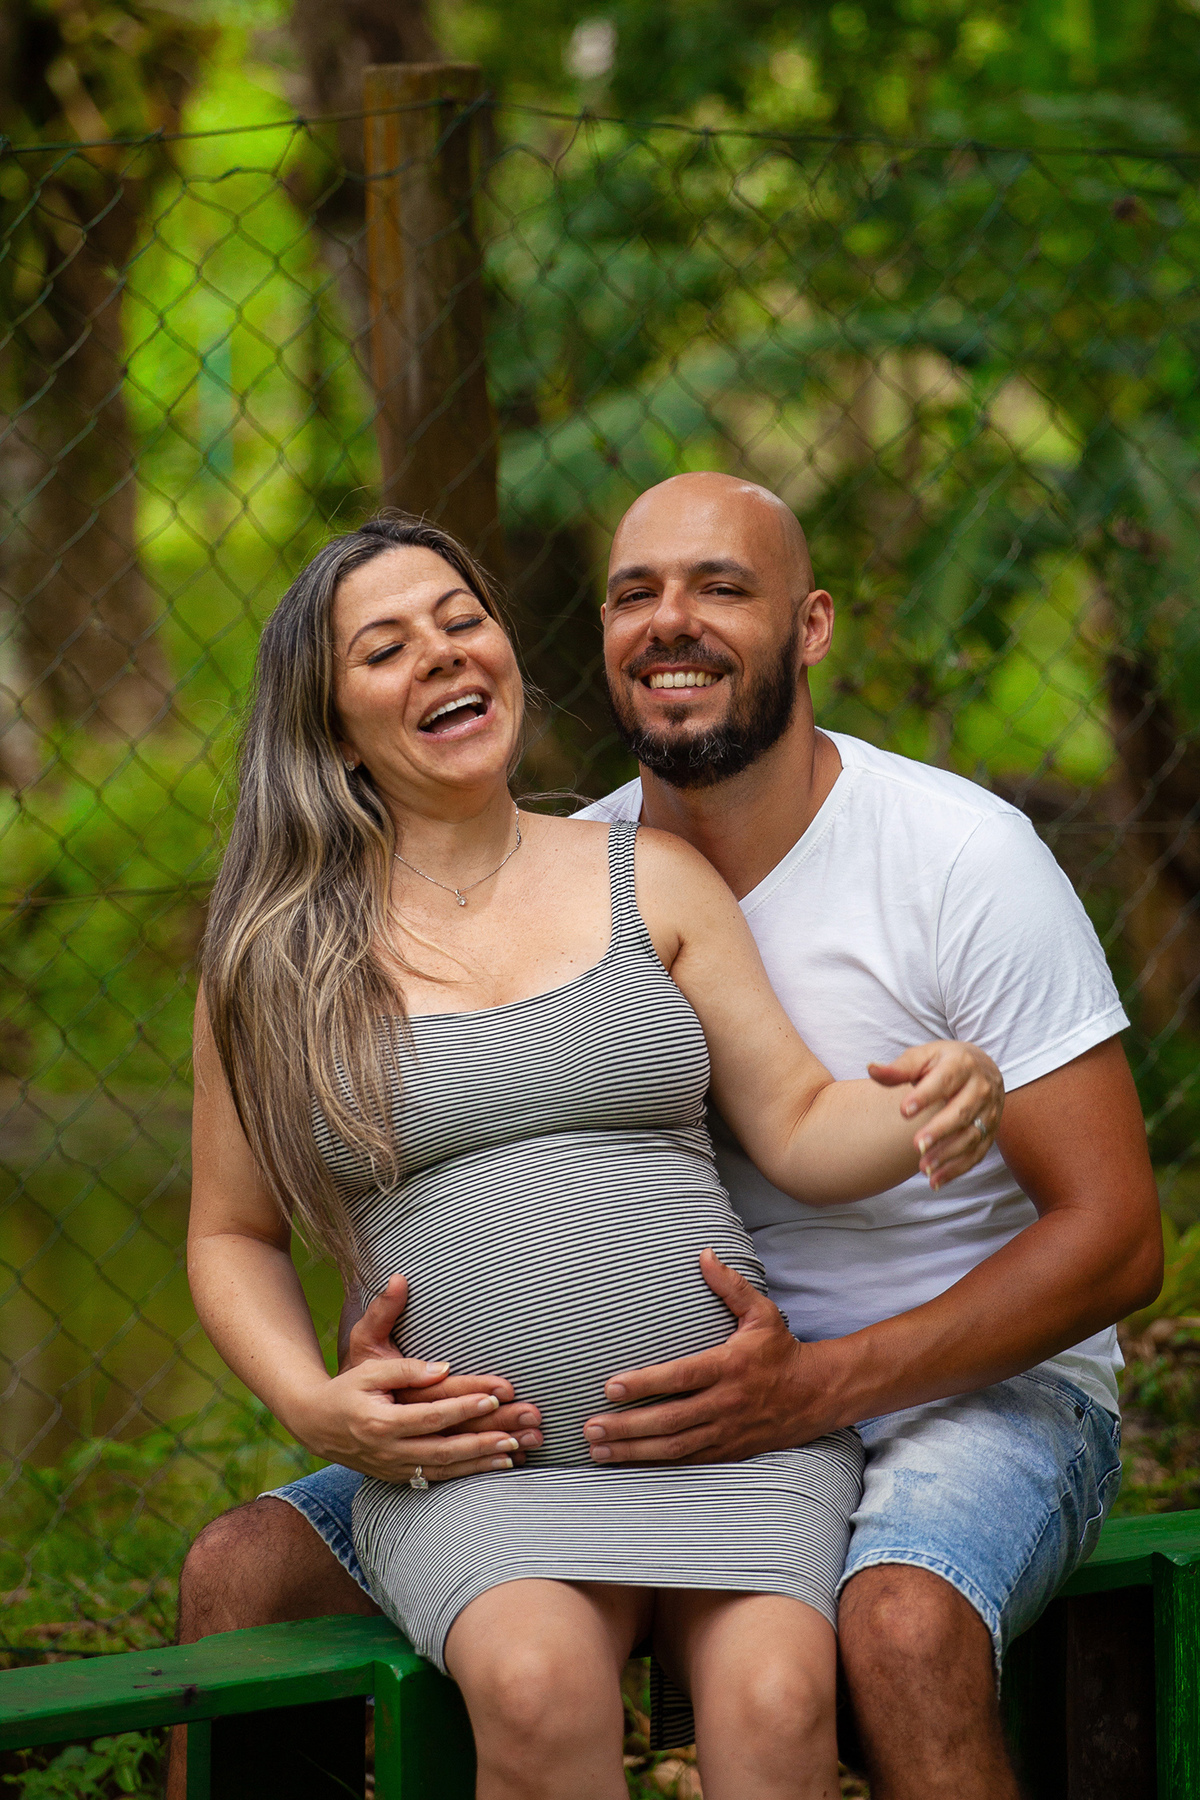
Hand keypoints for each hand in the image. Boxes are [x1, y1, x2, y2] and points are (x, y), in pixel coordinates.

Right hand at [312, 1271, 541, 1477]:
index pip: (430, 1415)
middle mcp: (388, 1451)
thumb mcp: (369, 1369)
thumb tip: (443, 1368)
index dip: (462, 1408)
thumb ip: (406, 1369)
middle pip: (443, 1449)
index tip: (492, 1398)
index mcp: (381, 1422)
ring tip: (513, 1454)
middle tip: (515, 1434)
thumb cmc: (346, 1389)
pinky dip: (465, 1475)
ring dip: (479, 1463)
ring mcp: (393, 1469)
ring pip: (444, 1469)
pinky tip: (491, 1468)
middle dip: (482, 1442)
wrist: (316, 1424)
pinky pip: (436, 1479)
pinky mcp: (398, 1478)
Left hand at [582, 1249, 835, 1465]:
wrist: (815, 1395)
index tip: (611, 1387)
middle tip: (591, 1428)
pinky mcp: (727, 1451)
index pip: (681, 1377)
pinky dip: (655, 1464)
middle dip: (628, 1426)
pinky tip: (627, 1463)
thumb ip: (730, 1286)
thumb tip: (704, 1254)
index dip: (645, 1383)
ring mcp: (726, 1432)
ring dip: (634, 1451)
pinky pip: (687, 1461)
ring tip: (598, 1450)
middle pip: (670, 1420)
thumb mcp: (762, 1314)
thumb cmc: (780, 1350)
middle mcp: (726, 1403)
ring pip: (674, 1447)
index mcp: (730, 1367)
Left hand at [869, 1040, 1002, 1188]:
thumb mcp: (923, 1057)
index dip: (924, 1096)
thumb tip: (871, 1069)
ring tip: (923, 1167)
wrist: (983, 1067)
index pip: (943, 1081)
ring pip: (971, 1136)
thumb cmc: (944, 1062)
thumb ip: (899, 1068)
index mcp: (962, 1065)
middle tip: (916, 1145)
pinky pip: (977, 1154)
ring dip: (947, 1155)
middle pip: (961, 1112)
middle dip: (940, 1130)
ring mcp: (989, 1112)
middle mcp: (980, 1088)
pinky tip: (936, 1181)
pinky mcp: (991, 1132)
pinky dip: (957, 1170)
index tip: (904, 1111)